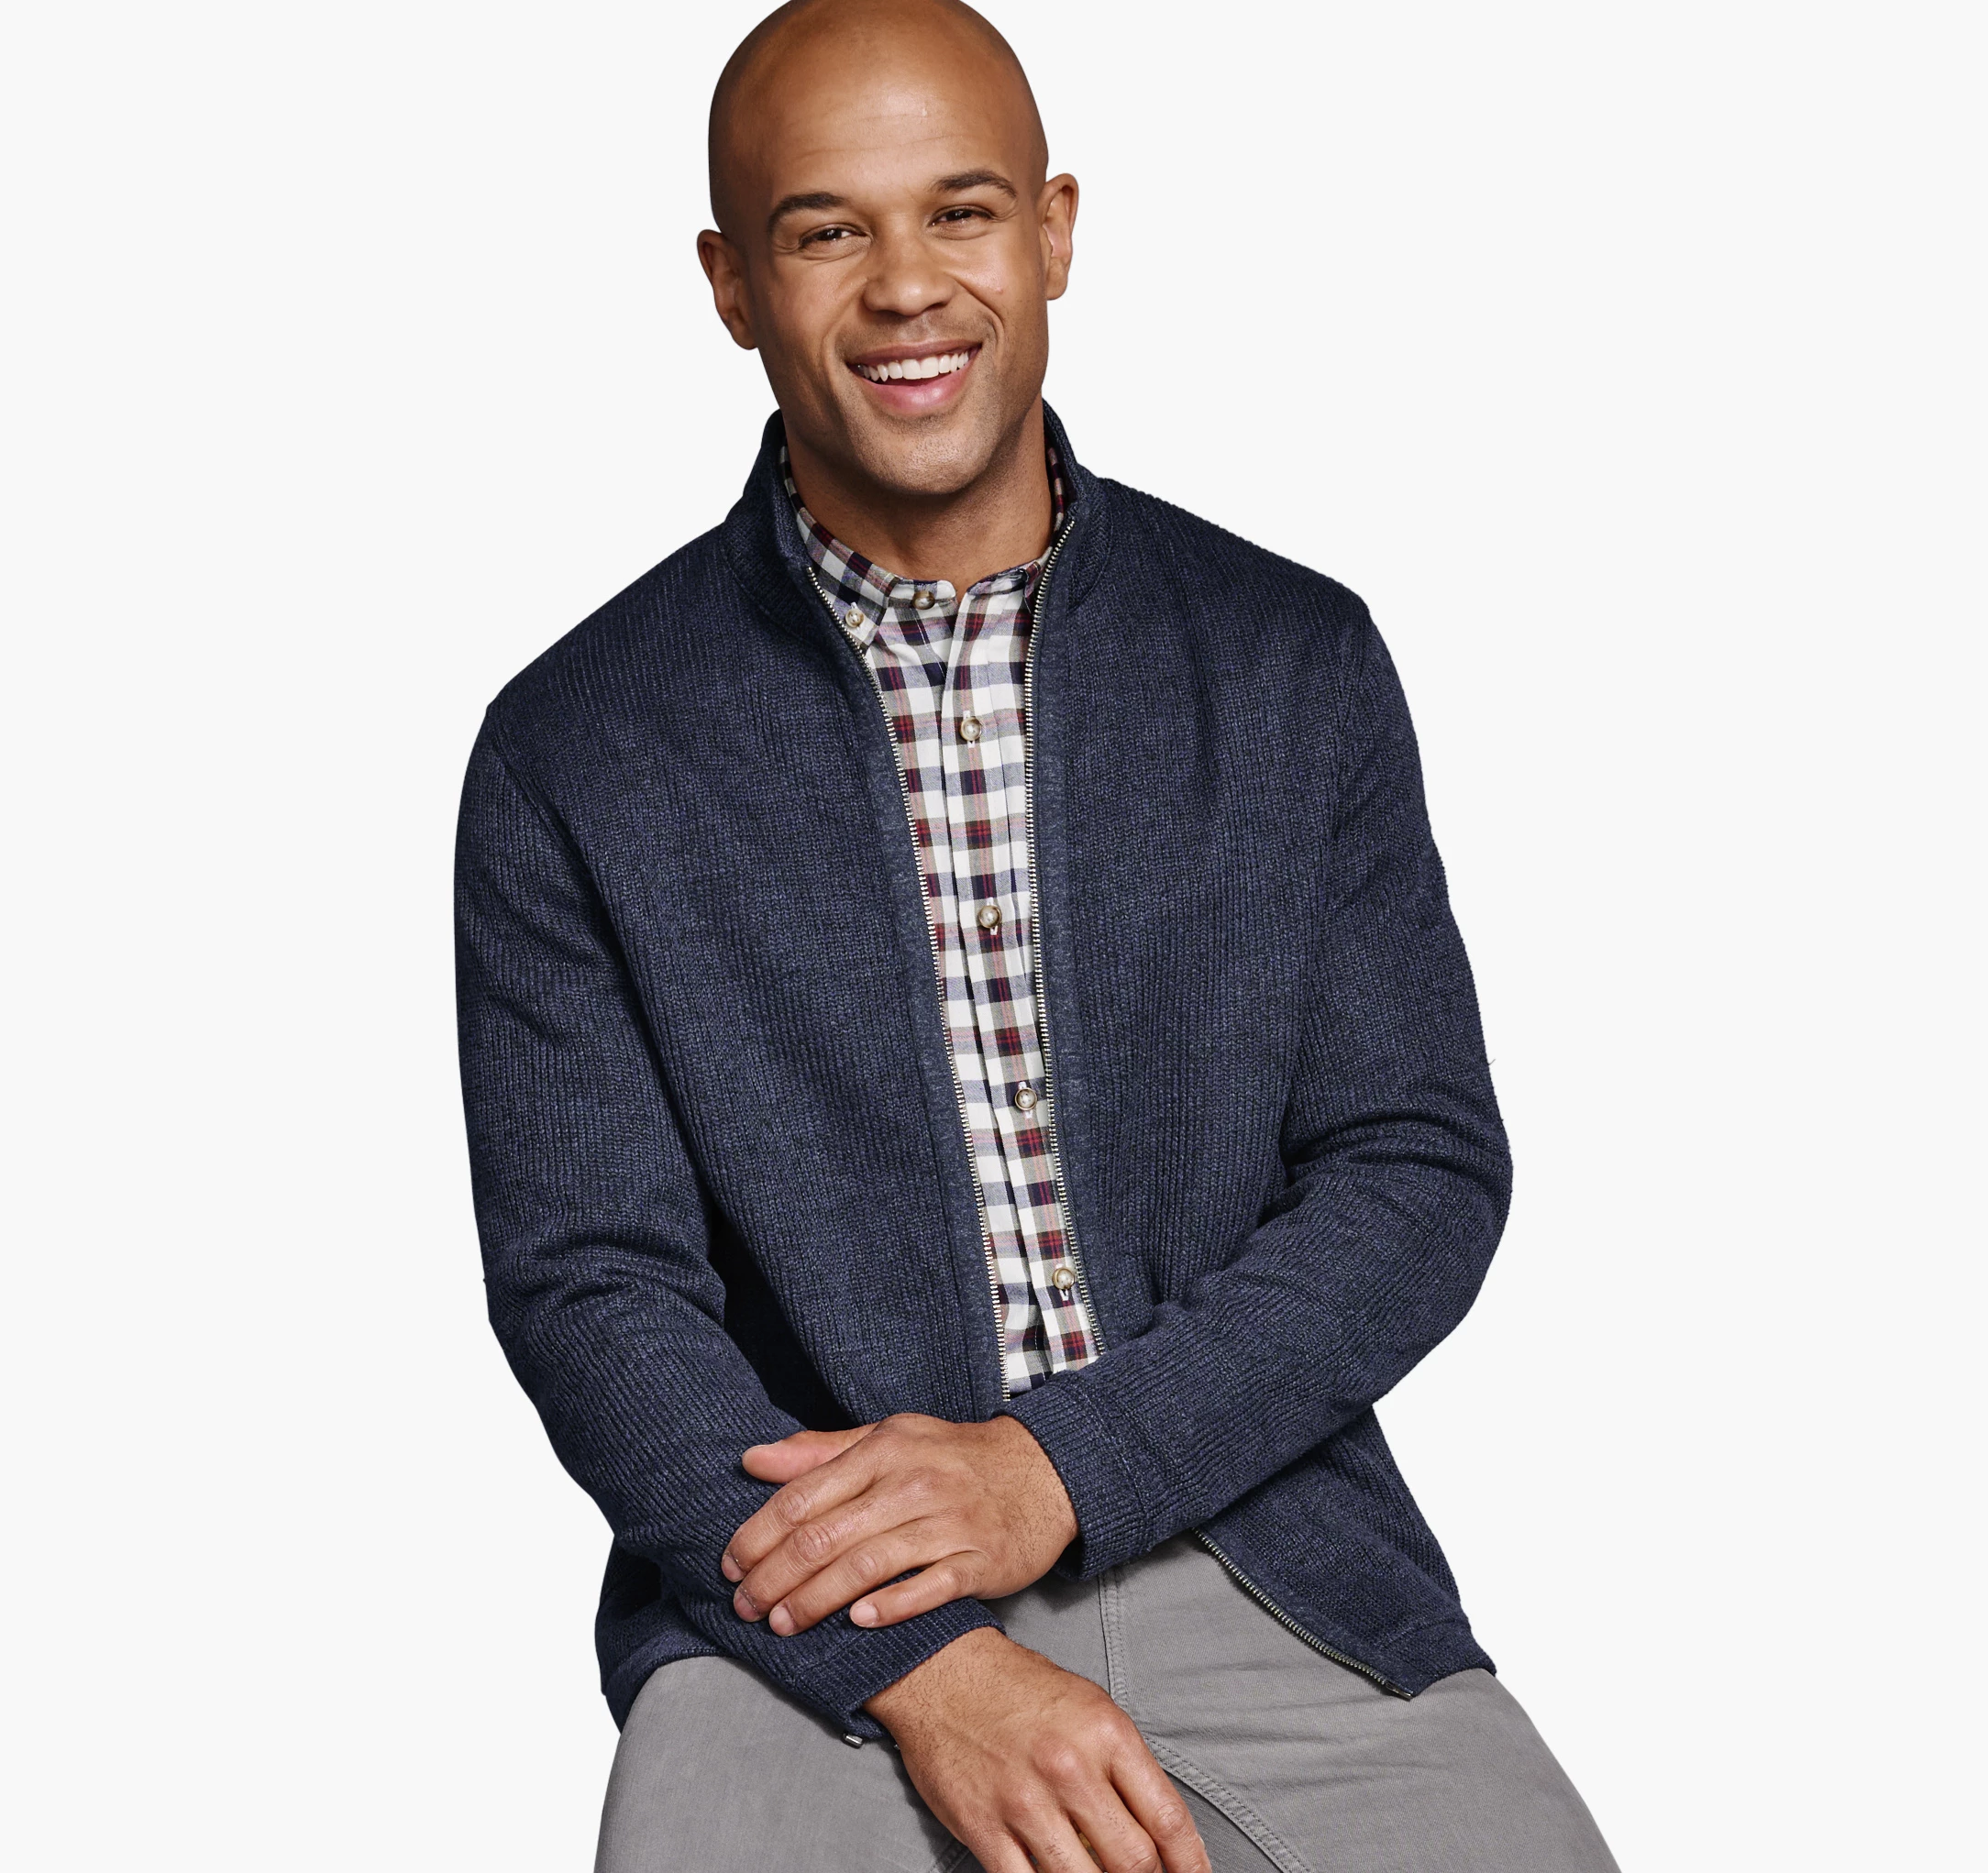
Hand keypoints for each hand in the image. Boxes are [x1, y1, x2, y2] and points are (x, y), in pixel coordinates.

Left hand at [721, 1413, 1076, 1634]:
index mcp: (884, 1450)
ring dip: (817, 1600)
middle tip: (744, 1607)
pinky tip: (860, 1622)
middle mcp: (913, 1483)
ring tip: (782, 1625)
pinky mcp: (980, 1560)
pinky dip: (892, 1606)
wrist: (1042, 1471)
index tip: (730, 1565)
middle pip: (827, 1536)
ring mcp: (949, 1522)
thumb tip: (752, 1460)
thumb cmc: (952, 1457)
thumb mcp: (889, 1439)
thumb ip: (820, 1452)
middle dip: (775, 1576)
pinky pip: (930, 1587)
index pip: (804, 1496)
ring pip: (868, 1565)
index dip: (759, 1535)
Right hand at [866, 1629, 1209, 1872]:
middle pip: (1134, 1862)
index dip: (1191, 1866)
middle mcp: (1070, 1768)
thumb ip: (1126, 1768)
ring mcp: (1025, 1802)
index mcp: (1107, 1734)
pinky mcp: (984, 1828)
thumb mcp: (1092, 1707)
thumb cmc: (1022, 1690)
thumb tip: (1160, 1836)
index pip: (1168, 1820)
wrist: (944, 1673)